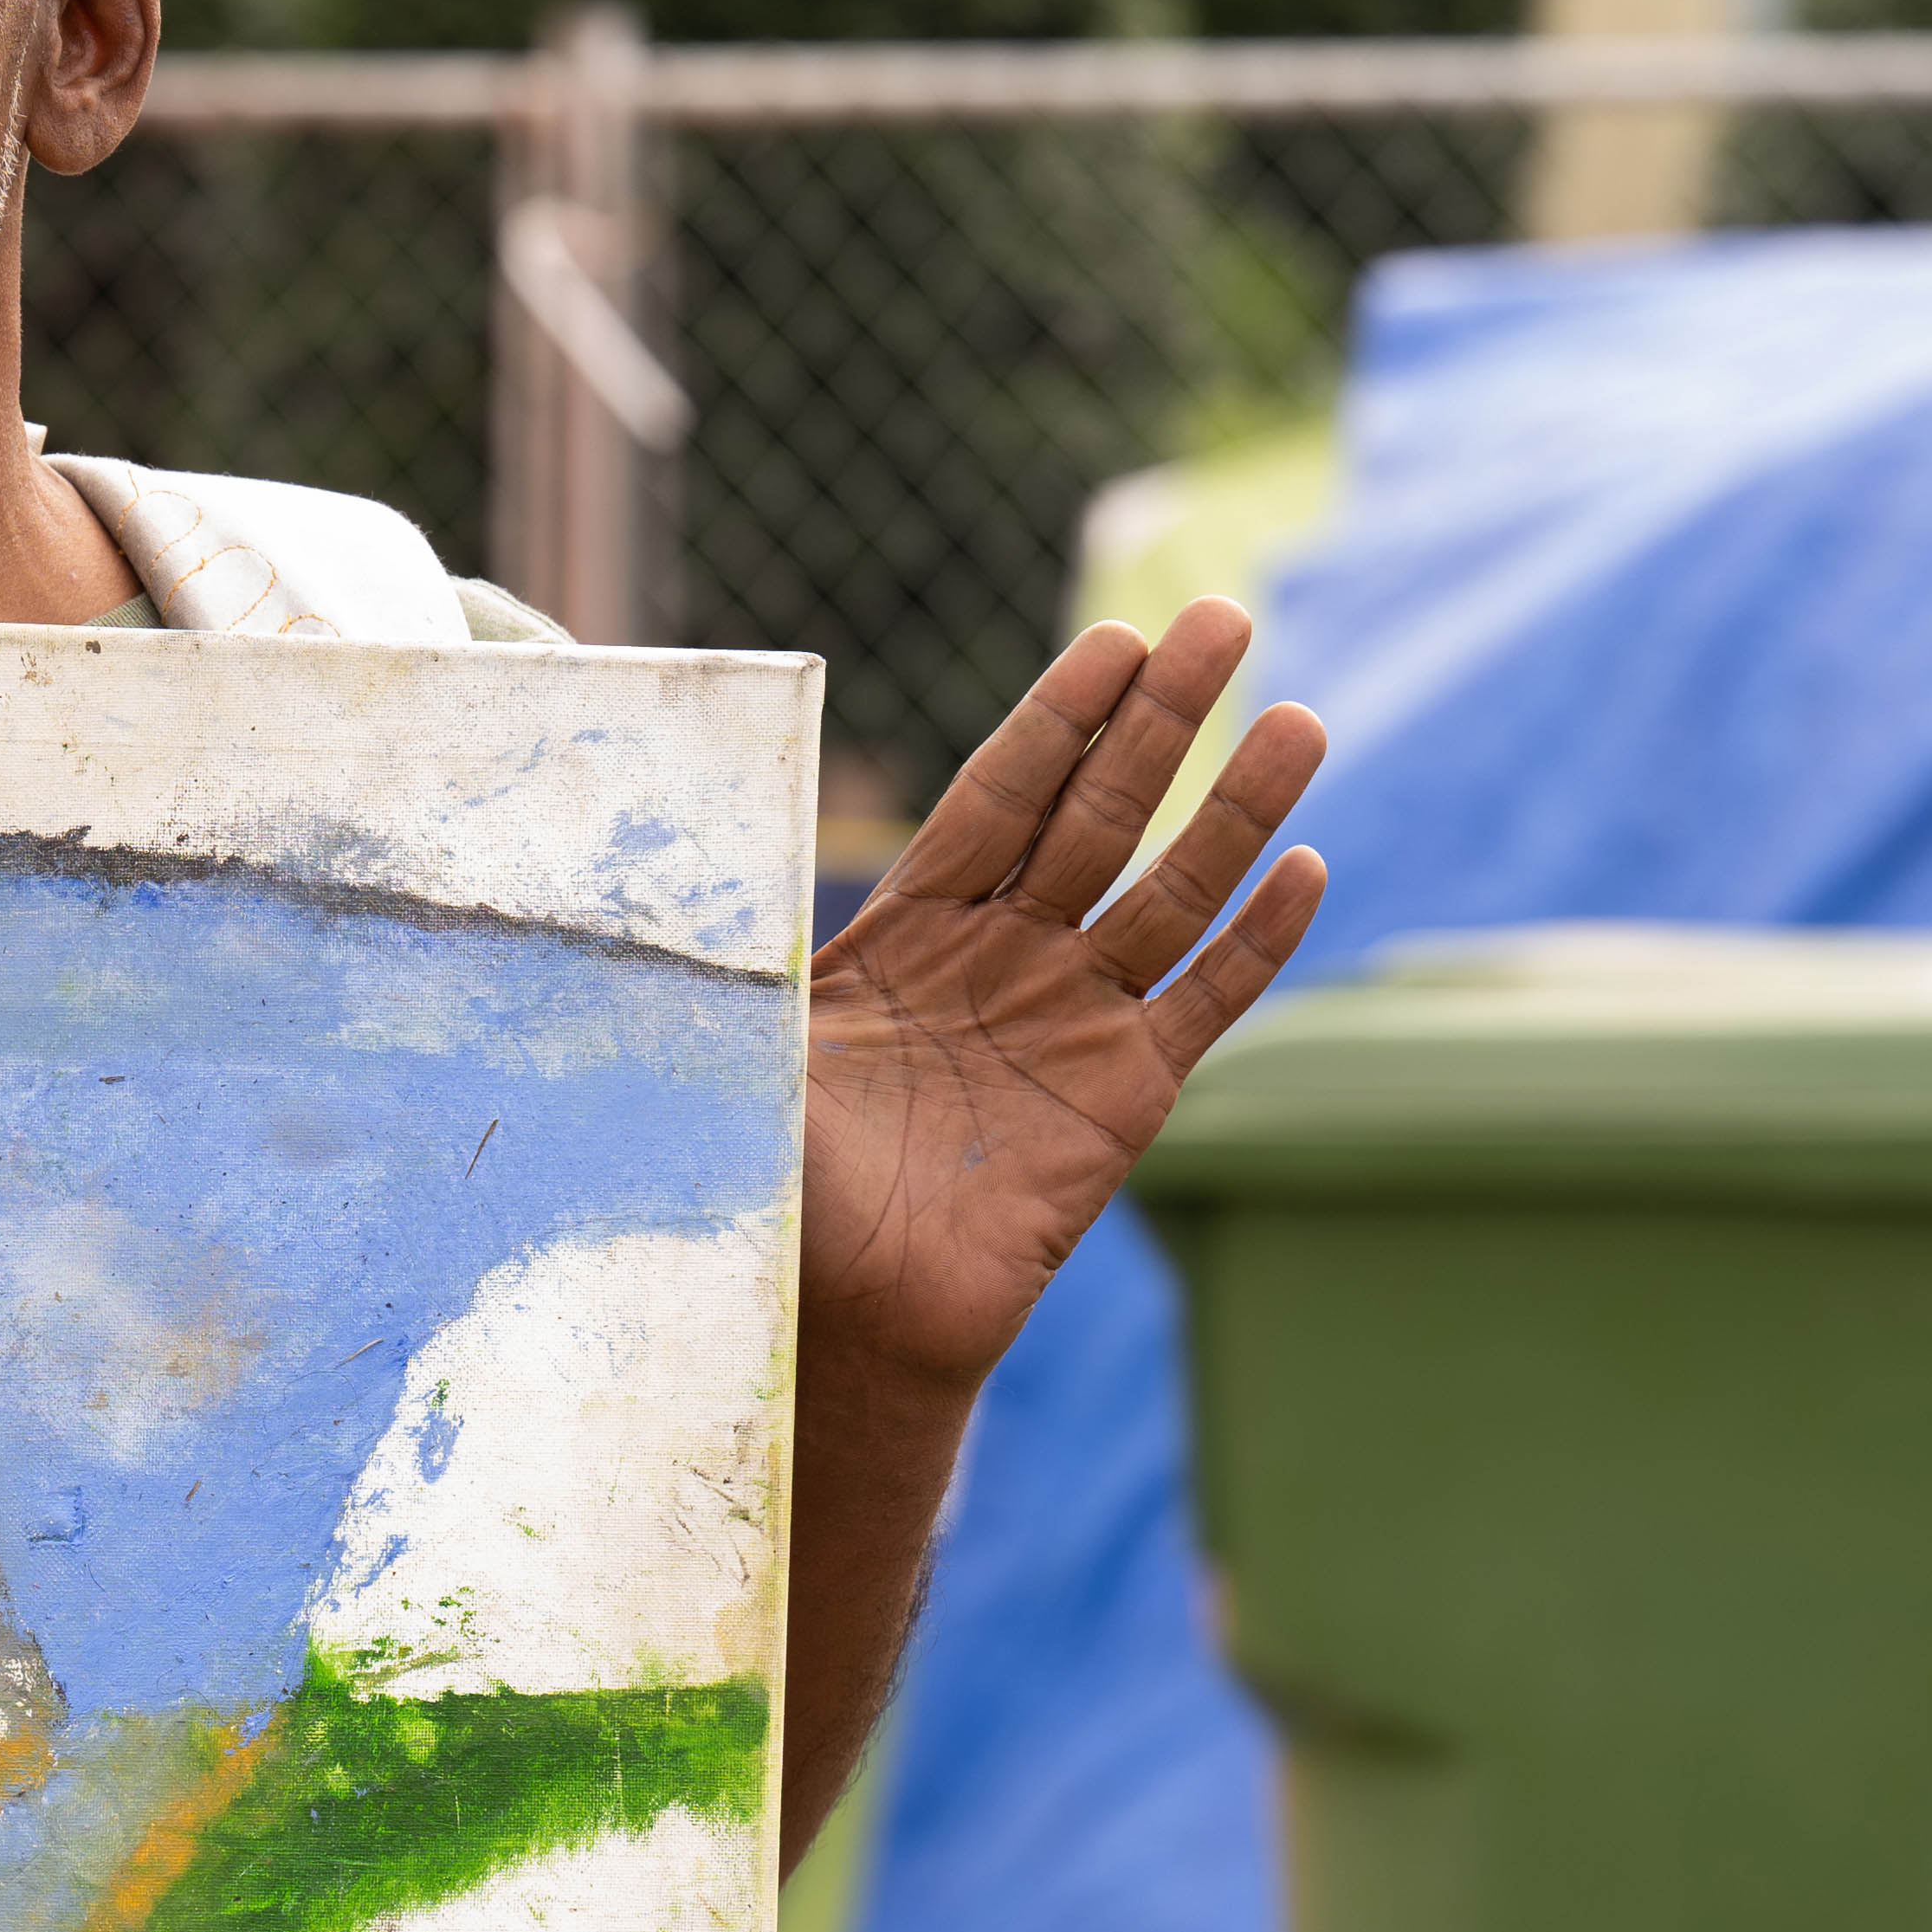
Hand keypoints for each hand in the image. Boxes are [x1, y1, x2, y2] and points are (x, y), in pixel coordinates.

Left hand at [804, 601, 1326, 1393]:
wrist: (841, 1313)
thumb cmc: (778, 1183)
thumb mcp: (741, 1053)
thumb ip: (728, 964)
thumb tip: (624, 874)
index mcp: (912, 929)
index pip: (998, 796)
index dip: (1057, 718)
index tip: (1117, 637)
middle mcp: (1004, 956)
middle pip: (1097, 813)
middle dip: (1161, 718)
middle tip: (1228, 618)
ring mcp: (1072, 1019)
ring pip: (1170, 892)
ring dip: (1235, 810)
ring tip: (1297, 718)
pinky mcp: (1125, 1097)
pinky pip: (1204, 1003)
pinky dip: (1256, 943)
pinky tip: (1307, 869)